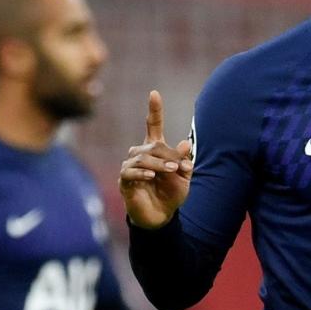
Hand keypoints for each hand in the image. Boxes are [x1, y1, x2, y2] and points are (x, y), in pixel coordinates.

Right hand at [119, 90, 193, 228]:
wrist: (162, 216)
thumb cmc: (171, 192)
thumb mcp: (184, 176)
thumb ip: (184, 161)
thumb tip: (186, 144)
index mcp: (156, 149)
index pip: (153, 125)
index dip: (154, 110)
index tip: (154, 93)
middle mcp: (141, 154)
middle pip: (154, 146)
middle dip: (170, 156)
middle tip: (182, 168)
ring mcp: (131, 166)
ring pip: (143, 158)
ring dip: (159, 164)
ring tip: (172, 172)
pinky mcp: (124, 180)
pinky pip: (130, 171)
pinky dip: (142, 173)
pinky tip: (152, 177)